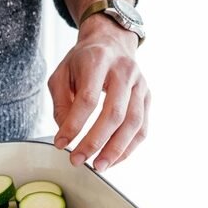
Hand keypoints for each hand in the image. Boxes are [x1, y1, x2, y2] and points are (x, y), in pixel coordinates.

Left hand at [48, 0, 149, 171]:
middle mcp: (124, 71)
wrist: (111, 42)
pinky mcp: (148, 97)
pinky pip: (142, 127)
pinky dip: (129, 147)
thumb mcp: (61, 74)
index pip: (88, 98)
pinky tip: (113, 159)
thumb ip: (61, 103)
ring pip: (133, 122)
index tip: (60, 143)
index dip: (74, 124)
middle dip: (95, 141)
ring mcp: (140, 84)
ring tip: (98, 166)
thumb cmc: (82, 61)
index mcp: (98, 61)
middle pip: (114, 112)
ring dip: (115, 149)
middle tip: (78, 160)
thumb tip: (66, 134)